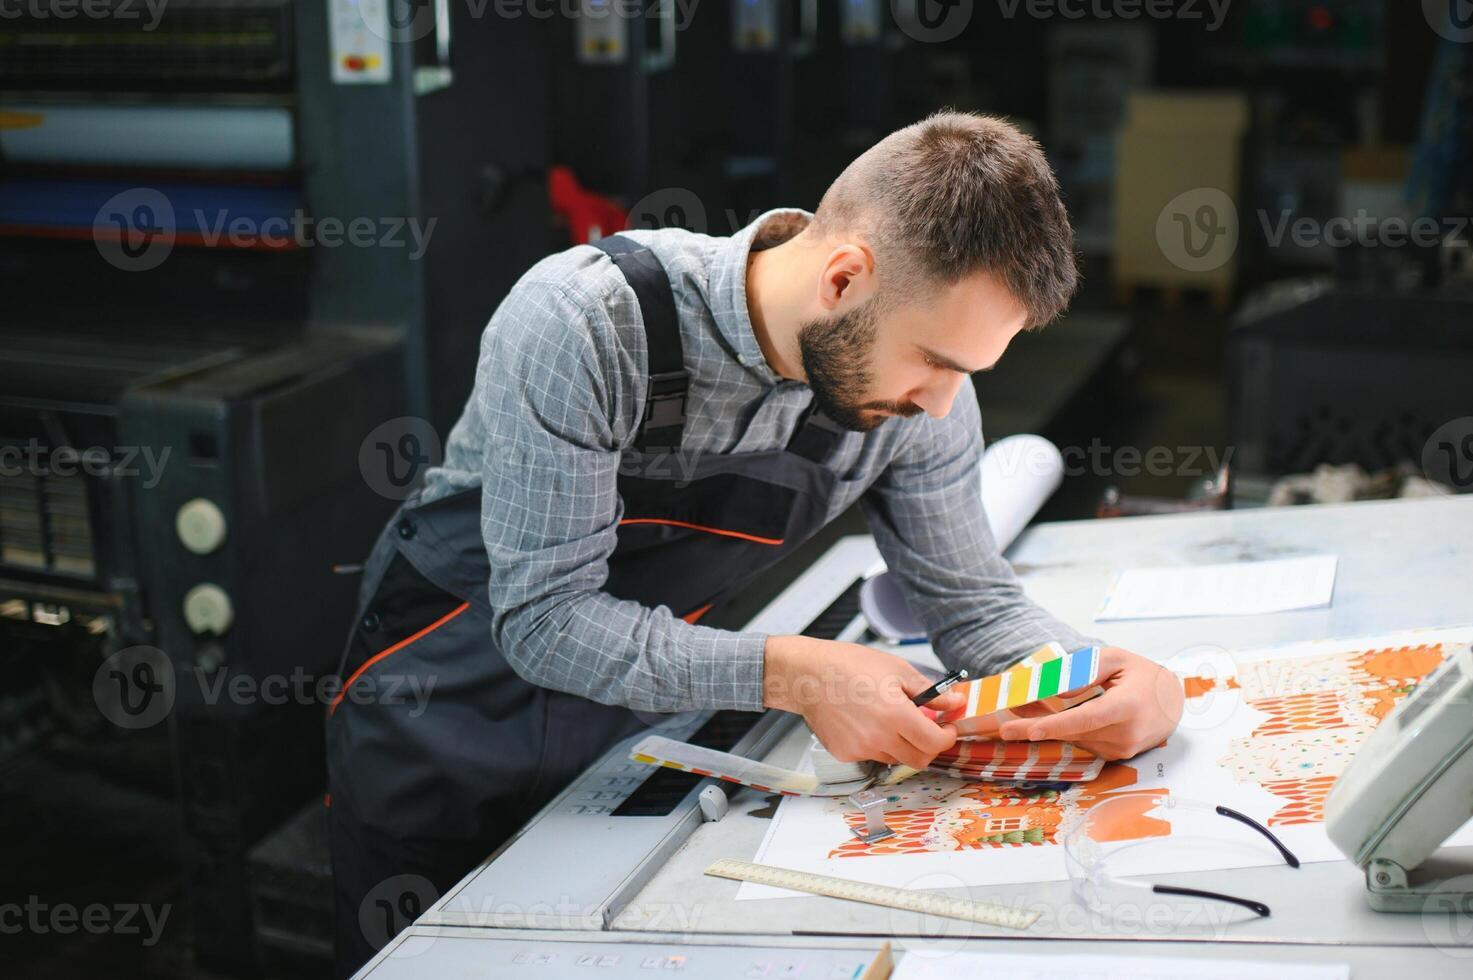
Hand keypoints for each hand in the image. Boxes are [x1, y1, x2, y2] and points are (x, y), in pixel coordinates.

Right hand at [762, 635, 965, 769]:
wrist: (806, 674)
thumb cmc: (848, 665)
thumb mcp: (896, 670)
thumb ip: (929, 692)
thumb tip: (955, 701)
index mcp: (896, 715)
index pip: (934, 743)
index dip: (946, 738)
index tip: (947, 728)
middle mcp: (879, 738)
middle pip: (919, 759)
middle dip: (929, 747)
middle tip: (927, 729)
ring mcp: (860, 749)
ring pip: (896, 758)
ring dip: (902, 744)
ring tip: (890, 718)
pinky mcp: (844, 754)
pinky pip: (871, 755)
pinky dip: (877, 744)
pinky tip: (867, 722)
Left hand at [994, 646, 1182, 759]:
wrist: (1172, 702)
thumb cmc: (1141, 675)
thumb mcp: (1115, 659)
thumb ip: (1085, 672)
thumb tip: (1057, 691)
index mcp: (1127, 707)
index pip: (1087, 719)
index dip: (1057, 725)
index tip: (1030, 730)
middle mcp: (1126, 734)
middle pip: (1073, 732)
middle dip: (1037, 728)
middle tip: (1003, 726)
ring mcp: (1122, 749)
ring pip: (1074, 739)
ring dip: (1048, 729)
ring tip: (1019, 716)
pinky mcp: (1116, 757)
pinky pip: (1082, 743)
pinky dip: (1063, 732)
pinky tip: (1045, 721)